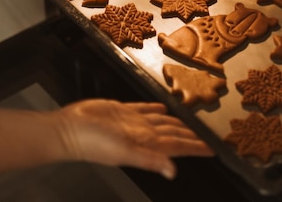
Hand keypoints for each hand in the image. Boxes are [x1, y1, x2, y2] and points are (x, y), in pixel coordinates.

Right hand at [57, 99, 212, 178]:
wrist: (69, 130)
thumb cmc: (93, 143)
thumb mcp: (123, 152)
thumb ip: (149, 160)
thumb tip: (172, 172)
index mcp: (147, 143)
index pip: (178, 145)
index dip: (196, 147)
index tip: (212, 150)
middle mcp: (143, 134)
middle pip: (174, 134)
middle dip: (191, 136)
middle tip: (206, 136)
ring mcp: (132, 123)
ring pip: (162, 122)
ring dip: (177, 123)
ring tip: (189, 123)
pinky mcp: (121, 111)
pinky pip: (144, 110)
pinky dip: (155, 110)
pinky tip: (163, 109)